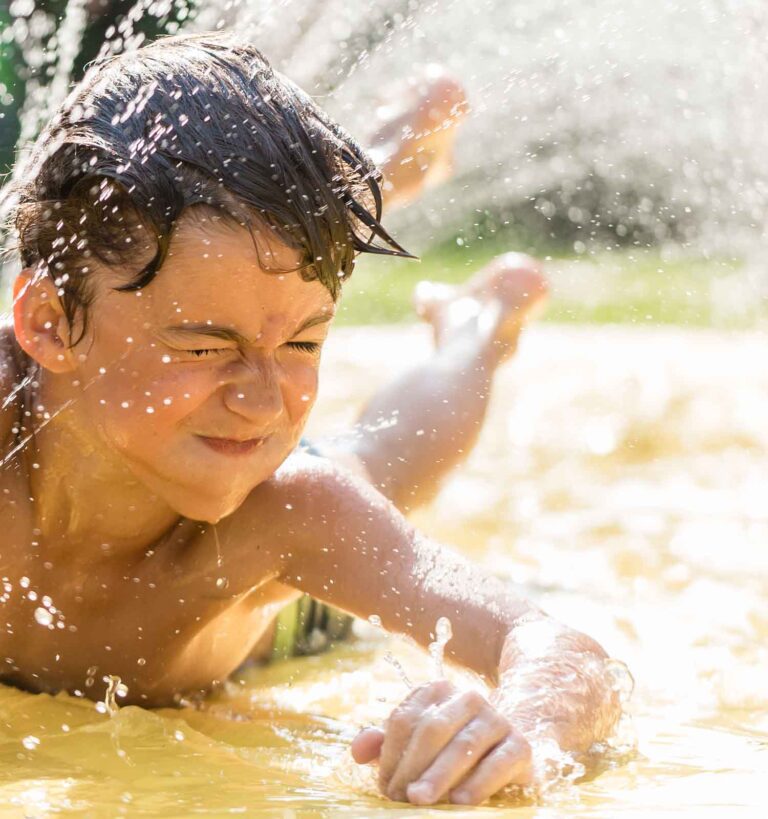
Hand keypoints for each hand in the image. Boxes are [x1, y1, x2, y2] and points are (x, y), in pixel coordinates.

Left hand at [351, 680, 531, 805]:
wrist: (505, 753)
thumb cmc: (449, 749)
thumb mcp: (415, 743)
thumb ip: (385, 744)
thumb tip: (358, 751)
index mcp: (438, 691)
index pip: (406, 718)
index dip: (390, 754)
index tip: (383, 786)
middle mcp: (468, 697)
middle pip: (432, 729)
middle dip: (412, 766)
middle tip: (399, 798)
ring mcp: (496, 719)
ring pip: (463, 745)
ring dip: (439, 775)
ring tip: (420, 800)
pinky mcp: (520, 745)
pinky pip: (499, 763)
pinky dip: (478, 783)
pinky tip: (460, 802)